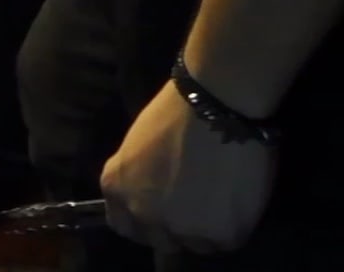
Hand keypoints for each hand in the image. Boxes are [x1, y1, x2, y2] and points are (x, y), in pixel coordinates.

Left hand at [102, 81, 274, 253]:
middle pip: (160, 240)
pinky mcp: (220, 234)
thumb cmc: (174, 114)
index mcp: (116, 188)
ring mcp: (181, 228)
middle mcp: (142, 213)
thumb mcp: (135, 148)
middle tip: (197, 207)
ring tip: (219, 201)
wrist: (215, 106)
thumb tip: (149, 197)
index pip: (124, 226)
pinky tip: (236, 200)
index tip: (162, 216)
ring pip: (195, 244)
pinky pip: (226, 241)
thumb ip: (136, 179)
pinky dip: (233, 226)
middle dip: (176, 228)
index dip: (145, 223)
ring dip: (206, 230)